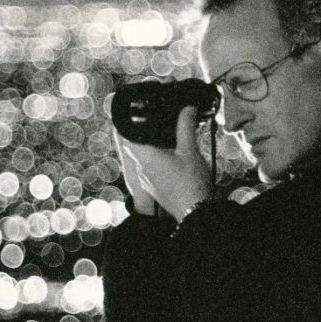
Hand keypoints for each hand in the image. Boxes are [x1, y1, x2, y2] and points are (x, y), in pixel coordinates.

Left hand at [112, 105, 210, 219]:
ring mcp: (146, 179)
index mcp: (144, 155)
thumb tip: (186, 108)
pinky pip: (150, 167)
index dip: (130, 120)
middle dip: (145, 132)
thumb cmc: (190, 183)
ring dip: (152, 146)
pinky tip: (174, 156)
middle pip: (134, 144)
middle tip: (158, 121)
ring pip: (142, 156)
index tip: (138, 110)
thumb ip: (185, 126)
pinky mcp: (154, 187)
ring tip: (170, 138)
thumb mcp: (189, 150)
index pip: (125, 133)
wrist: (195, 213)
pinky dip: (158, 158)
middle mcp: (140, 167)